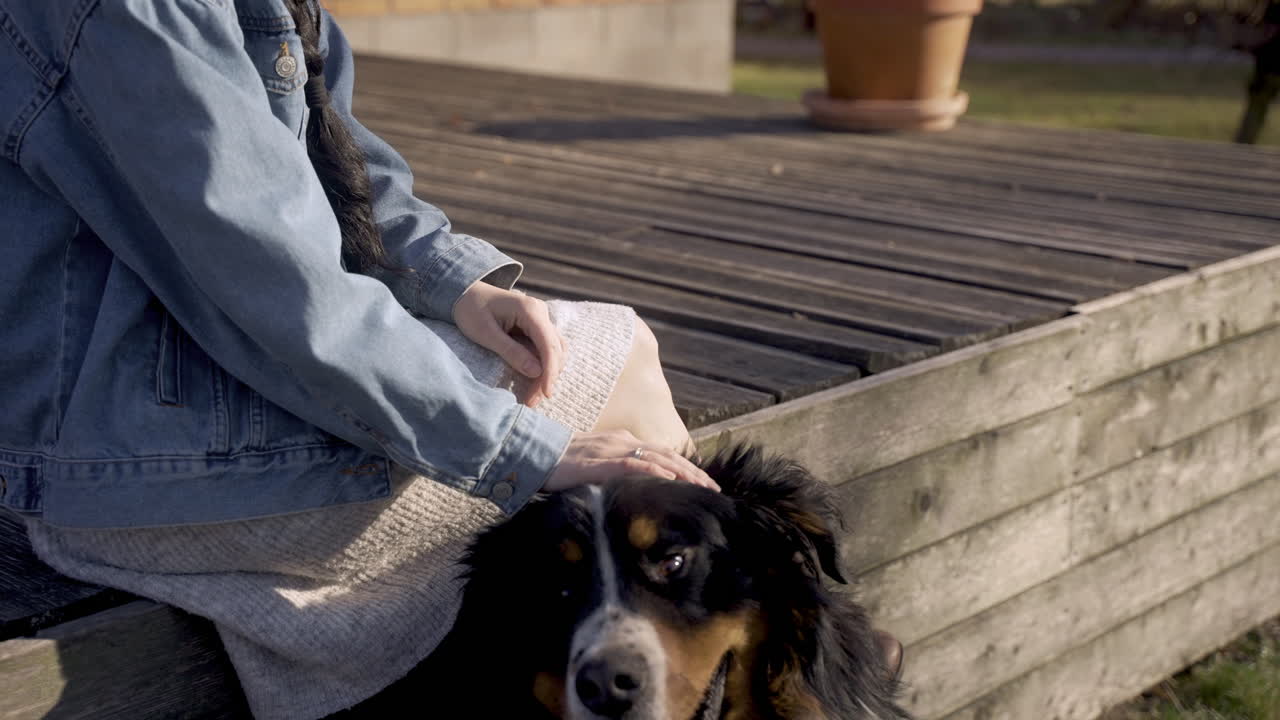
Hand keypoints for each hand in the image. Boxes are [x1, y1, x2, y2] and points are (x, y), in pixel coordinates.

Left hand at [453, 282, 562, 407]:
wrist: (465, 293)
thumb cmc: (471, 310)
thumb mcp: (486, 333)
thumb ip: (511, 351)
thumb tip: (536, 372)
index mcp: (530, 310)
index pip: (548, 345)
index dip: (550, 371)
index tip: (546, 393)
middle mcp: (541, 312)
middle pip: (556, 349)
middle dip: (548, 377)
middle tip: (533, 401)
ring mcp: (541, 318)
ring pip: (556, 350)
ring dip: (548, 373)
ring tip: (533, 396)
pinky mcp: (537, 326)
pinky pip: (548, 348)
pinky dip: (544, 366)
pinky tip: (534, 382)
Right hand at [545, 430, 718, 492]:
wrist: (534, 454)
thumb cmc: (564, 463)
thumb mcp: (598, 466)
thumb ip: (618, 472)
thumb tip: (639, 489)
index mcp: (624, 442)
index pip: (663, 454)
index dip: (687, 467)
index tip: (704, 483)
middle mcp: (622, 441)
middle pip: (666, 455)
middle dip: (692, 472)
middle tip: (713, 489)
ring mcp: (610, 449)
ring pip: (655, 459)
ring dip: (682, 473)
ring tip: (701, 486)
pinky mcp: (597, 461)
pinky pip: (629, 465)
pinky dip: (651, 471)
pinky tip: (669, 479)